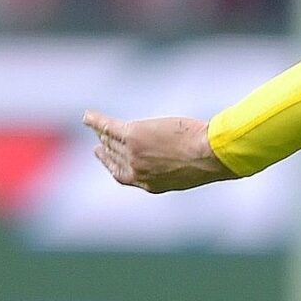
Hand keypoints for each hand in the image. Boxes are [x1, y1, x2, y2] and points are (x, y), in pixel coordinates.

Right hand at [84, 112, 234, 192]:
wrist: (212, 155)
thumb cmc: (212, 161)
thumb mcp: (190, 172)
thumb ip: (176, 169)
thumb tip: (184, 159)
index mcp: (151, 185)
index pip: (124, 176)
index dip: (114, 167)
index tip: (108, 160)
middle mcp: (137, 172)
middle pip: (115, 158)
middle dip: (105, 152)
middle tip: (98, 146)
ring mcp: (133, 154)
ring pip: (111, 141)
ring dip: (101, 133)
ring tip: (95, 126)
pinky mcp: (133, 136)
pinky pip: (108, 127)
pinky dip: (96, 121)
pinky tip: (88, 115)